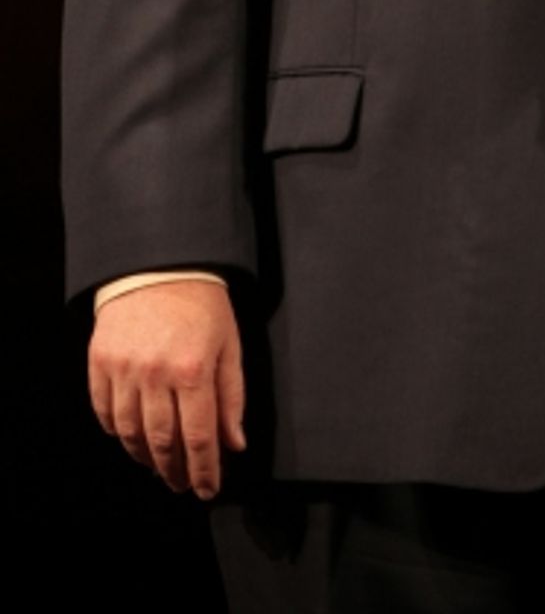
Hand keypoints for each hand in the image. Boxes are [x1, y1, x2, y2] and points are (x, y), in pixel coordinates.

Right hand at [88, 281, 245, 498]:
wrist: (159, 263)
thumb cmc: (201, 302)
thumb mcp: (229, 343)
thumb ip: (232, 396)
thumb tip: (234, 444)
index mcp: (195, 369)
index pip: (200, 437)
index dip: (204, 471)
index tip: (207, 490)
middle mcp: (156, 373)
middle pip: (163, 442)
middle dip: (175, 471)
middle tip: (182, 485)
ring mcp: (124, 369)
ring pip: (131, 433)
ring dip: (146, 457)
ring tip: (159, 466)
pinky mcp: (101, 362)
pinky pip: (105, 412)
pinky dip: (118, 432)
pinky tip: (133, 438)